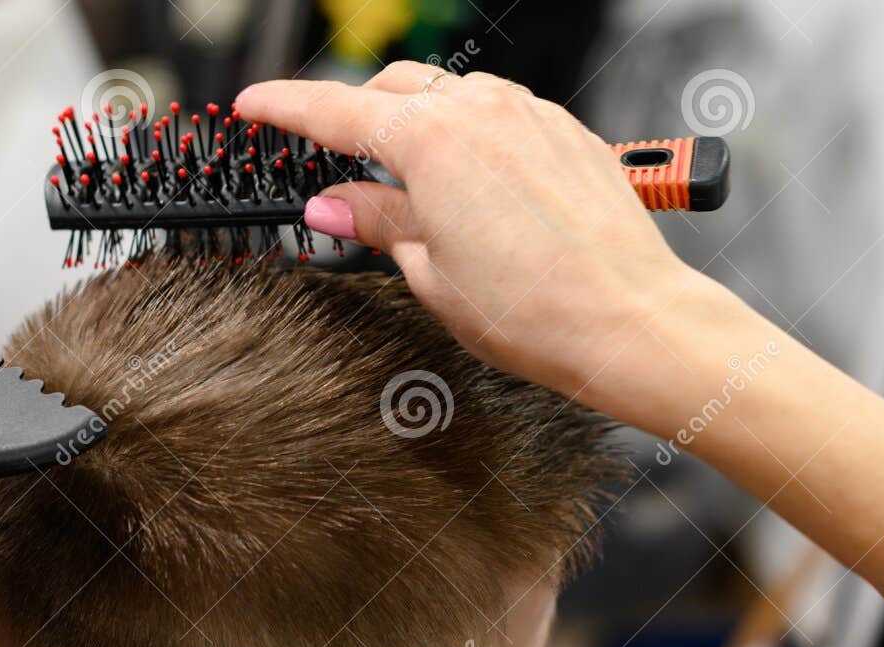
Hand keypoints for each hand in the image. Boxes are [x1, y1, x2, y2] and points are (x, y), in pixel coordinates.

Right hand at [236, 64, 767, 437]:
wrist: (629, 320)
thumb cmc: (537, 310)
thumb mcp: (430, 272)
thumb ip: (377, 222)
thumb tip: (333, 203)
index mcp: (433, 141)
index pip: (336, 111)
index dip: (284, 109)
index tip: (253, 108)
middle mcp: (482, 111)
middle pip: (393, 89)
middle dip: (353, 113)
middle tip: (327, 155)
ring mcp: (530, 115)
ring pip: (449, 92)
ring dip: (414, 120)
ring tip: (402, 175)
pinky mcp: (566, 132)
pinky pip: (499, 111)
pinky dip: (466, 131)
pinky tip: (466, 178)